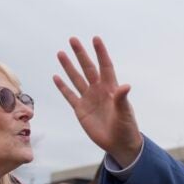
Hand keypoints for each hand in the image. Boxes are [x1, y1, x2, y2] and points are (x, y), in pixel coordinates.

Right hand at [53, 37, 143, 166]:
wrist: (119, 144)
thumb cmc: (126, 128)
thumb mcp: (125, 114)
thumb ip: (122, 99)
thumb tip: (126, 85)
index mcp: (111, 89)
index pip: (105, 66)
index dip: (101, 53)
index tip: (96, 39)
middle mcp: (99, 91)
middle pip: (88, 68)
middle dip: (81, 54)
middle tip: (73, 39)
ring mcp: (89, 99)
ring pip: (77, 79)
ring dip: (69, 67)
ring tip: (61, 53)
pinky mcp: (81, 110)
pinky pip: (70, 95)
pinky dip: (63, 87)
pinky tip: (56, 77)